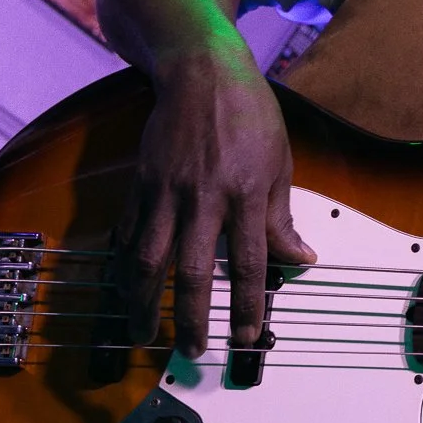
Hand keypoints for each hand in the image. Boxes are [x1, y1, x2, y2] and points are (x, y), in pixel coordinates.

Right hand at [116, 44, 314, 357]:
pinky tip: (123, 289)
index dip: (250, 305)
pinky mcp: (140, 183)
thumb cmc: (250, 115)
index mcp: (247, 192)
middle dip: (192, 317)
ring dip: (144, 302)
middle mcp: (204, 196)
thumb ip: (282, 217)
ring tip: (143, 333)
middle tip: (192, 351)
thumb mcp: (280, 162)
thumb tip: (300, 259)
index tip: (248, 339)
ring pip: (147, 258)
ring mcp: (166, 191)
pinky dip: (122, 266)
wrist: (201, 71)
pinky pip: (127, 232)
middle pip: (194, 270)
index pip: (251, 261)